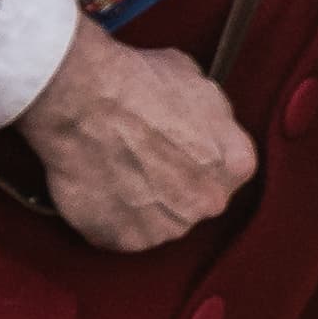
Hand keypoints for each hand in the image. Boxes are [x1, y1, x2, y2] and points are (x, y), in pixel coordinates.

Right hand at [18, 21, 256, 251]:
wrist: (82, 99)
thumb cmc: (135, 82)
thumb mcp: (195, 80)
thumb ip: (210, 117)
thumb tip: (202, 121)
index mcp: (235, 163)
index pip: (225, 170)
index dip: (196, 157)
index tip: (175, 148)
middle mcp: (207, 201)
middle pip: (193, 200)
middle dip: (171, 183)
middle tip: (140, 158)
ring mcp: (166, 225)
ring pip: (158, 220)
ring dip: (140, 203)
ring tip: (114, 169)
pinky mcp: (124, 238)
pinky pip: (119, 232)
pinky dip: (106, 215)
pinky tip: (96, 185)